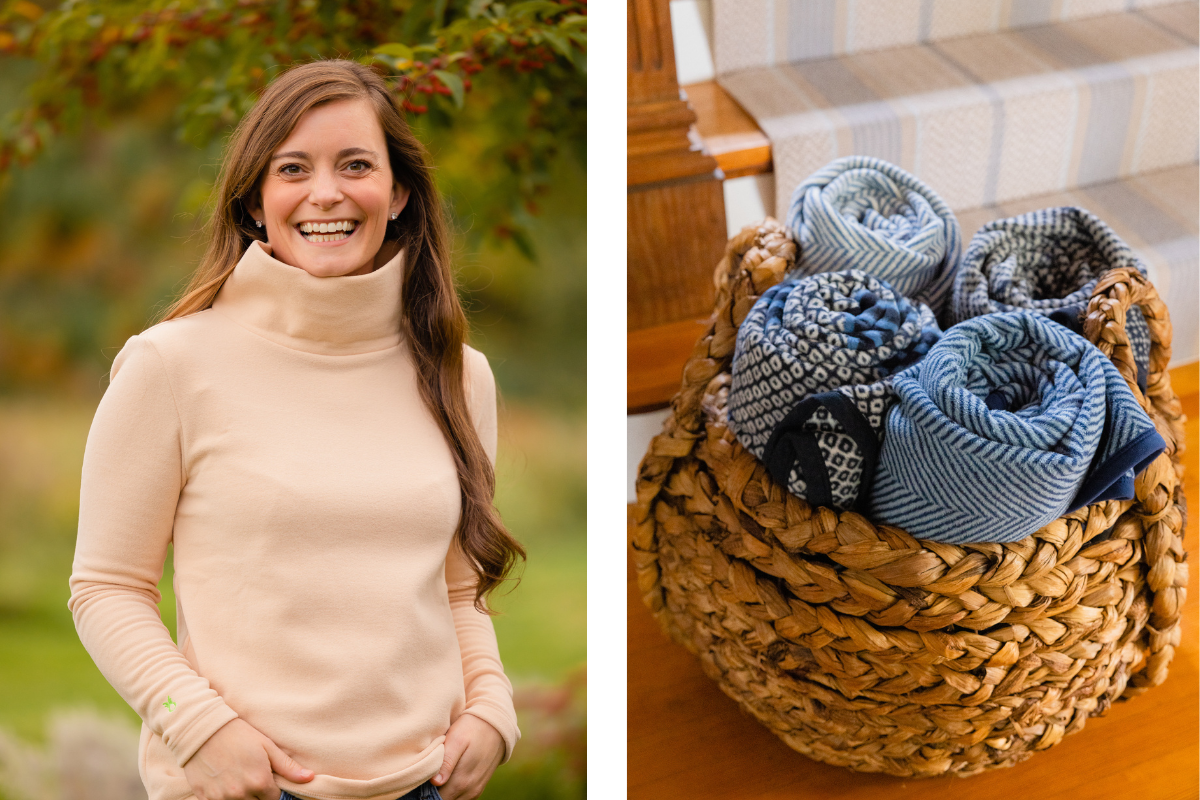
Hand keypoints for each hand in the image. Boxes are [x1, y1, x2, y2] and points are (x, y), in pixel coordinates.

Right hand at [183, 718, 314, 799]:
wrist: (203, 730)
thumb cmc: (238, 734)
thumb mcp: (266, 746)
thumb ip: (288, 767)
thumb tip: (310, 778)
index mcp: (259, 782)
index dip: (272, 792)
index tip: (267, 781)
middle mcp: (241, 794)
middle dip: (258, 796)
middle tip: (253, 780)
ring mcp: (221, 798)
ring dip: (242, 798)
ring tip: (239, 781)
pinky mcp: (205, 798)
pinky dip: (224, 799)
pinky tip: (225, 785)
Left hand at [430, 714, 504, 799]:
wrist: (496, 725)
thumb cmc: (471, 729)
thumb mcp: (457, 739)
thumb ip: (447, 761)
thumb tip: (436, 782)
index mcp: (461, 780)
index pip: (438, 799)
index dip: (426, 793)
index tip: (421, 781)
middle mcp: (470, 789)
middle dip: (433, 793)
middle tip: (426, 778)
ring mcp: (476, 790)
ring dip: (444, 793)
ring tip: (436, 777)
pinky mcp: (479, 787)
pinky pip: (462, 798)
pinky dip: (453, 792)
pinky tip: (448, 779)